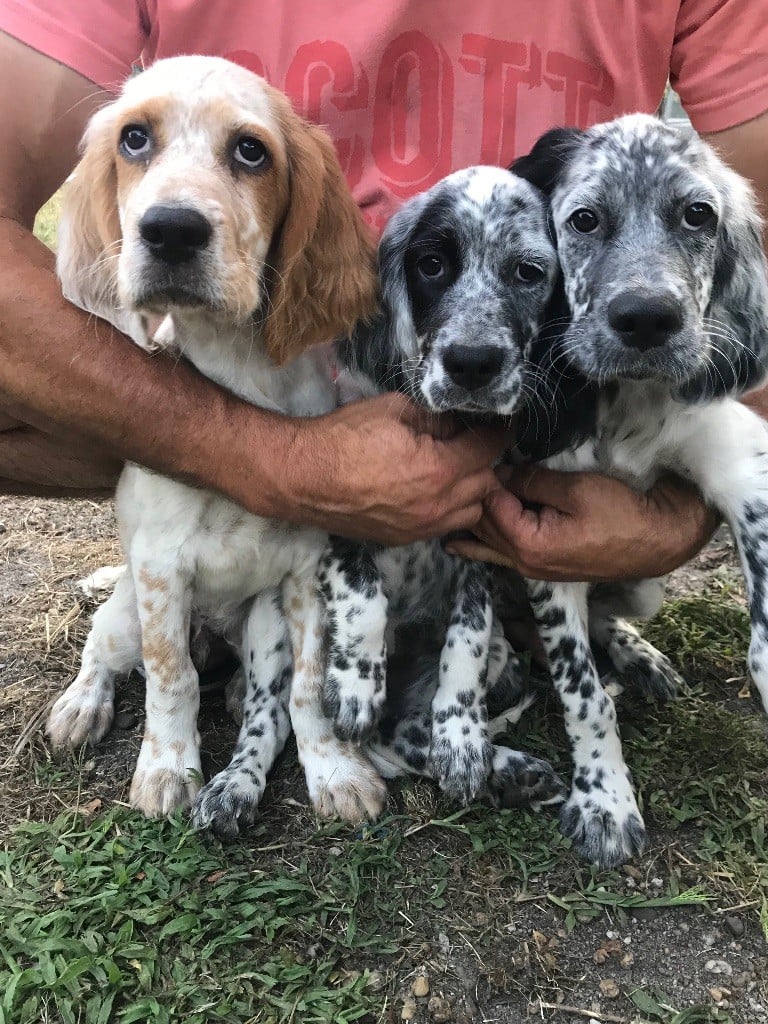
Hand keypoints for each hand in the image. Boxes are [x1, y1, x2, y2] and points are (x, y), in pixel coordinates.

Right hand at [276, 393, 507, 543]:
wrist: (302, 478)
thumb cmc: (344, 438)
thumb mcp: (395, 409)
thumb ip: (436, 417)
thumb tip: (459, 420)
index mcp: (439, 470)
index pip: (488, 449)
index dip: (497, 432)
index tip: (499, 423)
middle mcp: (437, 505)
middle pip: (486, 484)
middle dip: (483, 461)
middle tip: (471, 442)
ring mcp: (421, 527)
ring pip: (471, 512)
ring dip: (470, 491)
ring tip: (453, 470)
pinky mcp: (403, 539)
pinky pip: (443, 526)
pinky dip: (447, 509)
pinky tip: (431, 490)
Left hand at [446, 465, 719, 581]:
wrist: (657, 541)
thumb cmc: (622, 514)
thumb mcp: (575, 490)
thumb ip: (532, 482)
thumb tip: (500, 473)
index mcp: (528, 544)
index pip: (488, 507)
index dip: (480, 479)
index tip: (473, 454)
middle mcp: (524, 562)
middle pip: (484, 527)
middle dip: (468, 502)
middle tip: (450, 475)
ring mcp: (533, 568)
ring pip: (489, 544)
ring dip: (469, 525)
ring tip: (435, 512)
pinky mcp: (544, 564)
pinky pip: (503, 554)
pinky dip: (481, 545)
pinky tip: (459, 546)